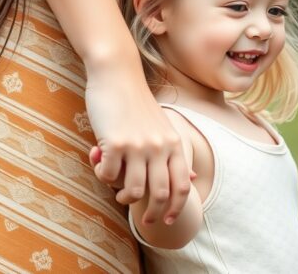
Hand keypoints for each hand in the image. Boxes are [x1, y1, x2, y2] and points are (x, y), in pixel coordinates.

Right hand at [84, 70, 189, 224]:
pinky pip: (110, 176)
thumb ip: (176, 154)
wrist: (118, 75)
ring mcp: (138, 145)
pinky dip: (105, 177)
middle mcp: (160, 146)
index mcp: (174, 143)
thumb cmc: (138, 103)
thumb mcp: (165, 127)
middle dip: (153, 214)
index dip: (177, 207)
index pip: (182, 185)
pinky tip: (103, 167)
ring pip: (133, 190)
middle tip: (144, 222)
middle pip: (159, 194)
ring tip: (119, 193)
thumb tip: (195, 178)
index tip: (168, 221)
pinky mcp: (115, 143)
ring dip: (124, 197)